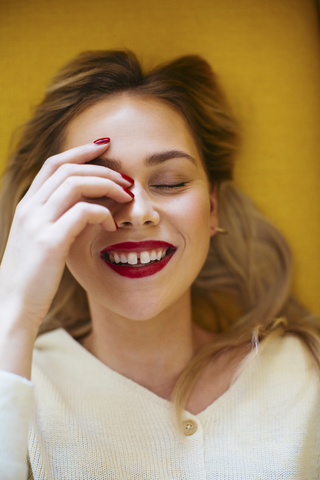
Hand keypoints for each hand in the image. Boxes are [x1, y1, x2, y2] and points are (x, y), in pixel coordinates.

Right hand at [0, 141, 132, 330]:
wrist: (13, 306)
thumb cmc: (32, 276)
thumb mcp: (40, 241)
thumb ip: (57, 220)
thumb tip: (88, 208)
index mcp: (27, 206)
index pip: (53, 164)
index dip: (79, 151)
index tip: (104, 146)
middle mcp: (29, 208)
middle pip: (68, 168)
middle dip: (102, 168)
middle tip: (126, 179)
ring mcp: (37, 222)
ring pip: (76, 183)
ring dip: (107, 185)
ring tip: (126, 197)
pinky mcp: (50, 241)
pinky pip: (83, 212)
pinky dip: (103, 213)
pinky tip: (111, 226)